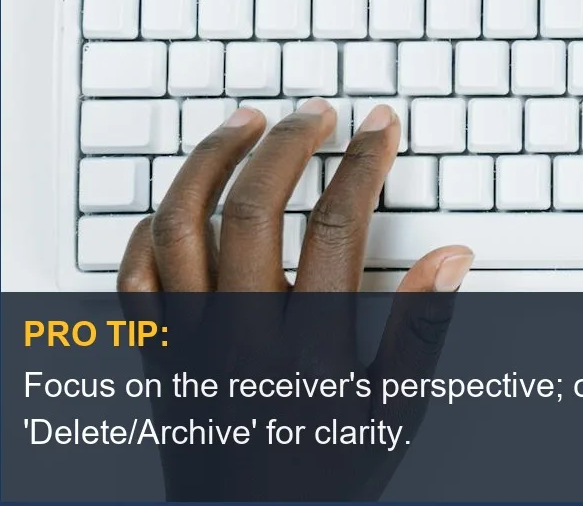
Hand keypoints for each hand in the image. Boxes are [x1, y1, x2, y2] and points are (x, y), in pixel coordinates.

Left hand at [116, 101, 471, 500]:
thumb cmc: (323, 477)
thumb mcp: (393, 415)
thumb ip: (421, 332)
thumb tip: (450, 259)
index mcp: (304, 351)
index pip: (334, 228)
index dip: (361, 165)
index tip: (380, 129)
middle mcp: (237, 337)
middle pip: (250, 211)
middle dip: (287, 146)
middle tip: (317, 114)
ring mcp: (187, 342)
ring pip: (179, 228)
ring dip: (212, 162)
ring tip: (247, 124)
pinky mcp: (156, 353)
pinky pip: (132, 277)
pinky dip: (150, 227)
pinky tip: (182, 196)